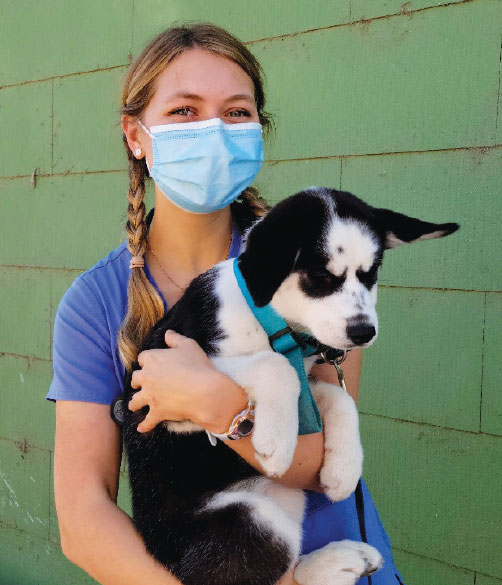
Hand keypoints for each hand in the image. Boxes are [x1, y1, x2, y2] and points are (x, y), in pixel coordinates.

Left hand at [128, 330, 246, 432]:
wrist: (205, 391)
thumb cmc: (198, 366)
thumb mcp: (189, 345)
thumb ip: (175, 339)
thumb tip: (167, 333)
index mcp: (152, 359)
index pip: (143, 358)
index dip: (147, 361)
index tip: (151, 364)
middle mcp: (146, 377)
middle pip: (135, 379)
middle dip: (138, 382)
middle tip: (143, 384)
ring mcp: (150, 396)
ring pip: (135, 401)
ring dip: (135, 403)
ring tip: (135, 405)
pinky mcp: (156, 412)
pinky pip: (147, 421)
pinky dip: (144, 425)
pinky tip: (141, 429)